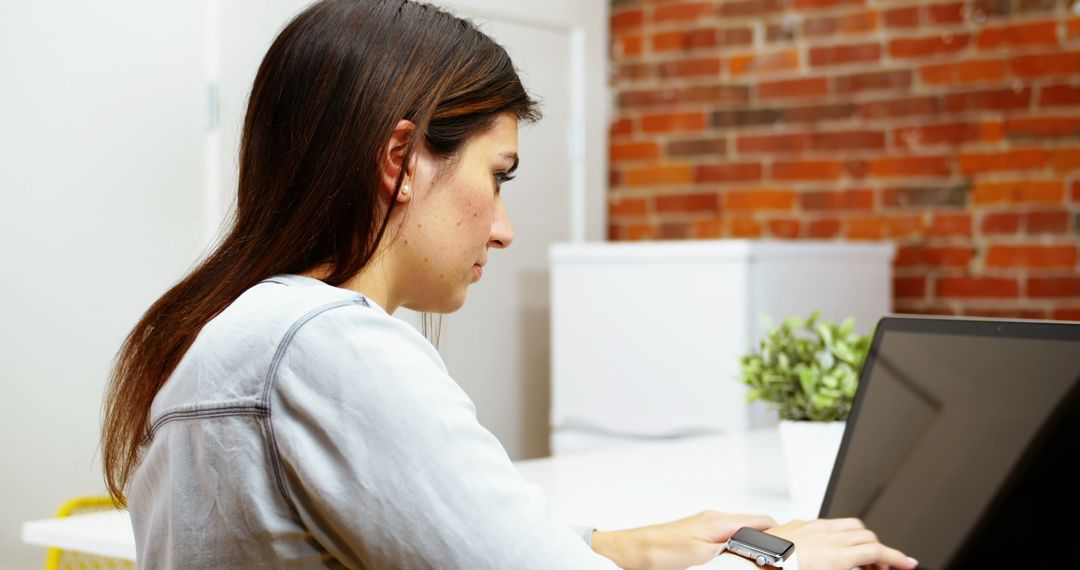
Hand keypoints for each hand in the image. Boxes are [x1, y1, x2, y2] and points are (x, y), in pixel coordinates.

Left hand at [592, 510, 776, 569]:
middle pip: (755, 528)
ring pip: (741, 535)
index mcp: (719, 521)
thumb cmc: (656, 552)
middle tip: (778, 559)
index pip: (764, 521)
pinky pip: (726, 540)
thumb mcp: (702, 555)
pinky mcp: (698, 537)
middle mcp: (714, 520)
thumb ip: (733, 549)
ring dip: (753, 547)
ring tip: (760, 562)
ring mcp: (706, 527)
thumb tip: (758, 549)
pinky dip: (737, 550)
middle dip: (769, 542)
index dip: (782, 535)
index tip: (792, 549)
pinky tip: (735, 561)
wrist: (629, 551)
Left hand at [766, 518, 918, 569]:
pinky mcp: (798, 523)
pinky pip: (827, 523)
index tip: (908, 564)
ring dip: (861, 538)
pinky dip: (839, 533)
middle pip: (868, 535)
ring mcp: (812, 526)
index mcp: (837, 555)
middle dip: (880, 550)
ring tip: (860, 556)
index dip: (898, 558)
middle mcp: (826, 536)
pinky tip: (834, 546)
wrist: (753, 562)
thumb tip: (866, 567)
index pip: (878, 551)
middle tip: (881, 567)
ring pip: (850, 524)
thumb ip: (850, 569)